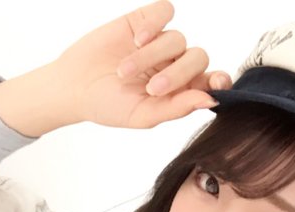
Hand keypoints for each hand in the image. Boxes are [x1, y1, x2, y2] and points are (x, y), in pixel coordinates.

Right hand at [52, 0, 231, 128]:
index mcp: (182, 90)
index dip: (220, 80)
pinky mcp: (145, 20)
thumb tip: (210, 100)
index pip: (212, 80)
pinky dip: (154, 25)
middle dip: (178, 74)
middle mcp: (176, 64)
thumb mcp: (143, 115)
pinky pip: (165, 12)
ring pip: (177, 39)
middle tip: (151, 88)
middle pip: (198, 58)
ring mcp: (161, 42)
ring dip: (152, 56)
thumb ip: (177, 108)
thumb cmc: (109, 106)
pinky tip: (137, 39)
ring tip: (125, 71)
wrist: (75, 86)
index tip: (218, 82)